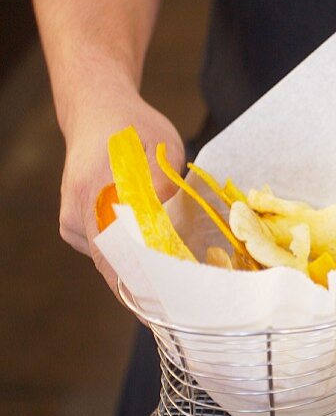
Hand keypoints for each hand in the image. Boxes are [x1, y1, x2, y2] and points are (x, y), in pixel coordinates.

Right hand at [60, 77, 184, 293]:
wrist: (95, 113)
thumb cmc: (133, 127)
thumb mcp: (161, 143)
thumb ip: (164, 181)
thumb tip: (164, 224)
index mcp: (92, 190)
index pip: (114, 254)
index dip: (142, 282)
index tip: (168, 302)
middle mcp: (75, 213)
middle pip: (113, 266)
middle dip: (148, 282)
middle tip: (185, 294)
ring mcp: (71, 224)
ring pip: (110, 261)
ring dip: (140, 265)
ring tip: (176, 265)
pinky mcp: (74, 229)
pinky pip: (105, 252)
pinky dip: (128, 253)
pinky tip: (150, 242)